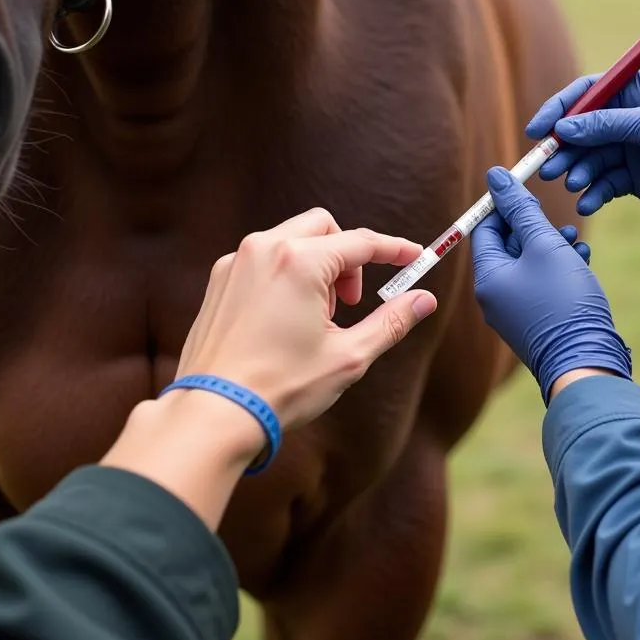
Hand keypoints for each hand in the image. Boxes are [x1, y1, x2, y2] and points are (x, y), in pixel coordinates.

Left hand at [104, 208, 435, 531]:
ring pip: (291, 239)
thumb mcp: (348, 356)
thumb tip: (423, 299)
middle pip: (324, 227)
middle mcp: (264, 249)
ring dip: (316, 265)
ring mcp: (236, 263)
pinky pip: (263, 258)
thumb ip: (390, 322)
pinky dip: (285, 274)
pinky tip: (285, 319)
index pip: (361, 241)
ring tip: (315, 317)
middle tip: (349, 301)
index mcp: (300, 262)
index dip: (394, 250)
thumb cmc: (281, 387)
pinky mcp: (219, 280)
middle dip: (348, 256)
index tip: (414, 257)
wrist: (215, 412)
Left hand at [472, 167, 630, 404]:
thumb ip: (521, 209)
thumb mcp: (544, 245)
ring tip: (575, 239)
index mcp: (487, 277)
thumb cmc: (563, 301)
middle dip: (535, 227)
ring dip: (552, 245)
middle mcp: (494, 296)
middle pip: (507, 245)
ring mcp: (515, 311)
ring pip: (529, 264)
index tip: (531, 190)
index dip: (506, 205)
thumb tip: (495, 176)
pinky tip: (581, 259)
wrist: (586, 363)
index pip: (485, 228)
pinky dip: (559, 268)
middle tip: (558, 220)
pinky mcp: (537, 321)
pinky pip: (541, 284)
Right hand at [526, 68, 639, 240]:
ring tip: (574, 185)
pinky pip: (603, 182)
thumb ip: (605, 126)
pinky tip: (589, 203)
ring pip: (590, 157)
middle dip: (564, 149)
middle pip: (582, 128)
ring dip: (578, 171)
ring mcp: (632, 147)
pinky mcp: (634, 177)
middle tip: (548, 168)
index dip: (559, 109)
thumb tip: (562, 129)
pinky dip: (594, 192)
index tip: (537, 130)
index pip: (588, 91)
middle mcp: (632, 115)